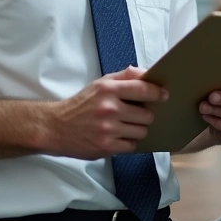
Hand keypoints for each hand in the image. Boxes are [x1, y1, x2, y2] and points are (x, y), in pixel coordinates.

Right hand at [49, 66, 166, 159]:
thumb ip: (124, 77)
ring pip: (141, 131)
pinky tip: (118, 137)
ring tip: (125, 127)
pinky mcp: (105, 146)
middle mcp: (109, 108)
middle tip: (134, 115)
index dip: (157, 93)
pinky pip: (131, 146)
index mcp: (108, 89)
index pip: (143, 89)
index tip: (163, 96)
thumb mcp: (100, 84)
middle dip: (144, 116)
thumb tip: (147, 73)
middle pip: (146, 115)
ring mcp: (108, 129)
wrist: (56, 127)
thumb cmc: (81, 105)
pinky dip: (127, 142)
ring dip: (137, 130)